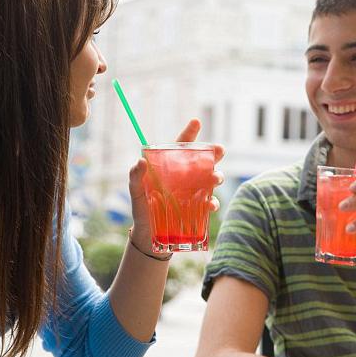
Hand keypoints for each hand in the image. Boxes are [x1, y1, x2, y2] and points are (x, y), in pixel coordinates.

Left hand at [128, 118, 224, 252]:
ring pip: (211, 180)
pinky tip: (210, 205)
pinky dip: (213, 204)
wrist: (148, 234)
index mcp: (171, 167)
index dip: (189, 133)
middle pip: (204, 161)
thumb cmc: (141, 207)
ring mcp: (194, 192)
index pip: (181, 146)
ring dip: (217, 177)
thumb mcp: (135, 190)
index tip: (196, 122)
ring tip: (216, 179)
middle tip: (220, 150)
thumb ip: (135, 175)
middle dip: (215, 154)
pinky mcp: (198, 209)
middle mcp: (186, 177)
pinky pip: (210, 204)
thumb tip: (140, 161)